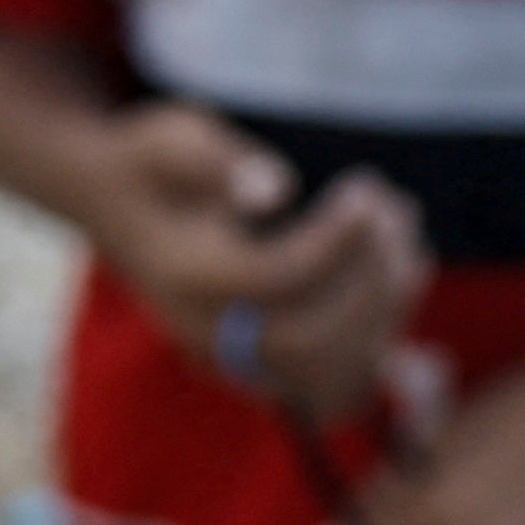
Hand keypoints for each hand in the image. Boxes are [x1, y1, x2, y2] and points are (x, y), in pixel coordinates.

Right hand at [85, 105, 427, 424]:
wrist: (118, 205)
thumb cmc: (154, 163)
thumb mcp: (172, 139)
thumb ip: (215, 161)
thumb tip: (274, 188)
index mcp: (182, 277)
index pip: (272, 279)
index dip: (333, 240)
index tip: (366, 188)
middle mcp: (203, 332)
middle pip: (305, 339)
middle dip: (366, 278)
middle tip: (394, 208)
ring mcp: (230, 360)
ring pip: (326, 372)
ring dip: (383, 307)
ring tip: (406, 233)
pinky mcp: (259, 368)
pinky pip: (331, 385)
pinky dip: (380, 338)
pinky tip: (405, 273)